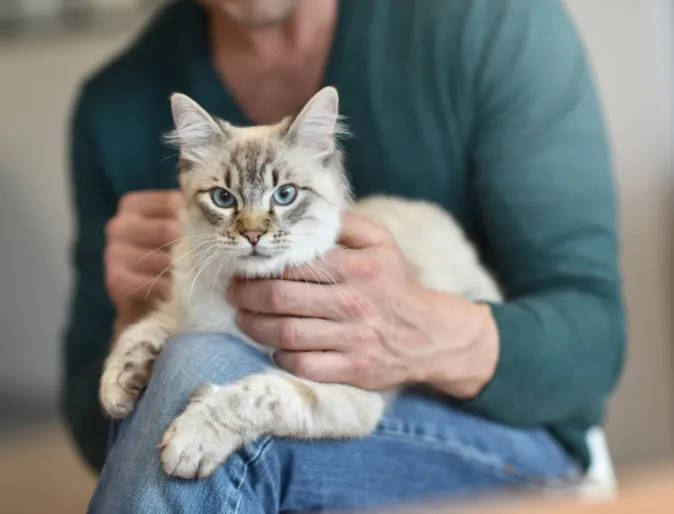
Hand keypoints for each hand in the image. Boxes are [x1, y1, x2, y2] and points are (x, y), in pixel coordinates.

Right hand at [104, 190, 181, 333]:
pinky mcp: (115, 279)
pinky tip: (166, 290)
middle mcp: (119, 225)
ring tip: (172, 274)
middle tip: (181, 256)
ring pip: (161, 259)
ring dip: (173, 269)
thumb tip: (206, 208)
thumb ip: (183, 218)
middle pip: (166, 229)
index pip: (169, 202)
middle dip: (180, 246)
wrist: (142, 302)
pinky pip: (150, 282)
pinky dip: (163, 287)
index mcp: (133, 207)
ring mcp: (114, 252)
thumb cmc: (161, 259)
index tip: (189, 230)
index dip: (186, 218)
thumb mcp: (172, 235)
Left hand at [229, 212, 498, 397]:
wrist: (430, 335)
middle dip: (246, 295)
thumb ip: (348, 223)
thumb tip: (311, 208)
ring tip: (243, 318)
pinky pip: (302, 365)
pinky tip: (275, 347)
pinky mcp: (352, 369)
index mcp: (357, 268)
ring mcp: (352, 339)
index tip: (245, 265)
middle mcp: (353, 302)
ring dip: (254, 327)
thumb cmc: (397, 285)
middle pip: (281, 299)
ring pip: (285, 334)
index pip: (296, 263)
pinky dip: (280, 357)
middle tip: (233, 292)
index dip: (262, 265)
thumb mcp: (383, 244)